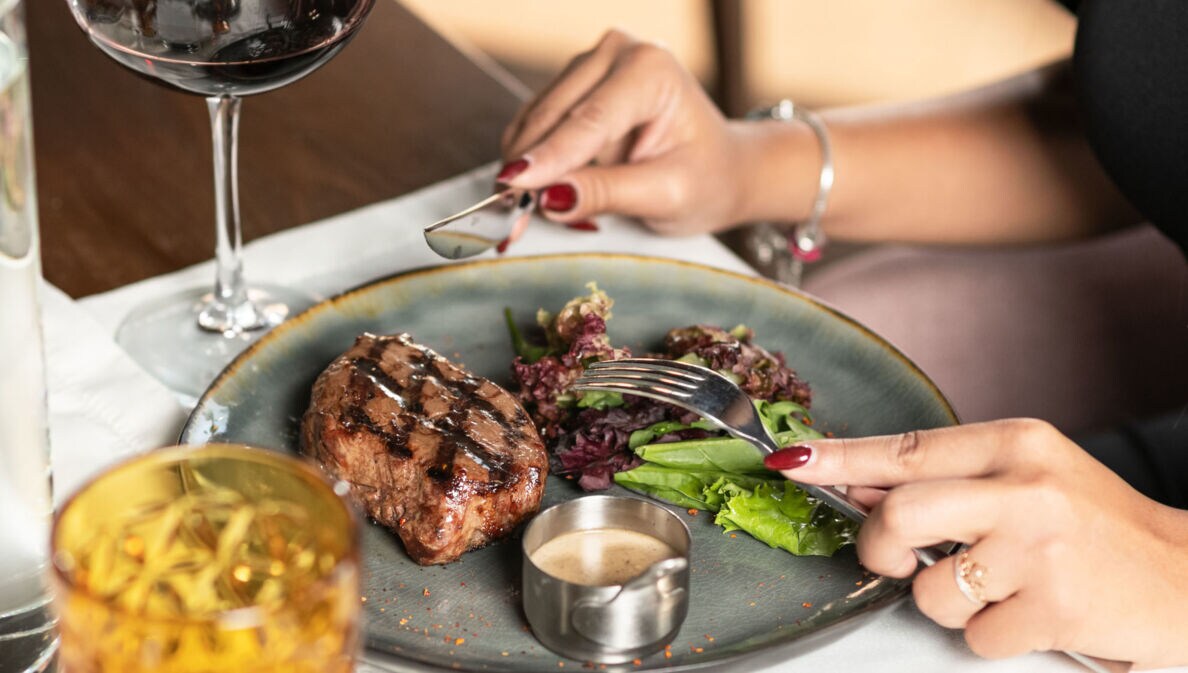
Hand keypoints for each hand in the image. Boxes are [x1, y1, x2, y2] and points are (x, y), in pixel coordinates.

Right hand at [497, 30, 756, 235]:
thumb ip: (608, 193)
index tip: (513, 185)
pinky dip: (535, 158)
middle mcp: (619, 52)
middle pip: (555, 116)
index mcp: (651, 70)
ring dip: (532, 165)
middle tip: (515, 216)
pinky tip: (548, 186)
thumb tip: (550, 197)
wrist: (721, 169)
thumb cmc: (706, 180)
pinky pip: (537, 123)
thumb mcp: (666, 196)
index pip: (589, 121)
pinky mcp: (575, 82)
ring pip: (538, 119)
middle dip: (533, 167)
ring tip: (542, 208)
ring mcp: (593, 63)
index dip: (549, 157)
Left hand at [763, 419, 1187, 668]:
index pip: (906, 448)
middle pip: (899, 516)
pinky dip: (990, 636)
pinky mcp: (1052, 608)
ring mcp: (1039, 549)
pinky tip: (1029, 614)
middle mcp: (1025, 487)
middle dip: (879, 549)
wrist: (1184, 580)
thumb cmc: (1094, 527)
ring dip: (949, 602)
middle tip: (893, 559)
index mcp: (1015, 444)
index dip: (838, 459)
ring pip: (928, 589)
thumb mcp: (1025, 478)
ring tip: (1001, 587)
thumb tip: (857, 484)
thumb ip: (947, 480)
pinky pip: (973, 637)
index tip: (791, 462)